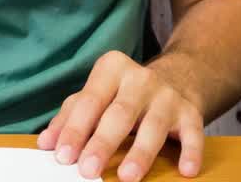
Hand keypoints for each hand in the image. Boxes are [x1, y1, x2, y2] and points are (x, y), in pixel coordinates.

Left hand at [37, 50, 204, 181]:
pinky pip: (194, 133)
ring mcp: (168, 95)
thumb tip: (47, 143)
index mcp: (111, 69)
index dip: (74, 130)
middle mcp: (140, 79)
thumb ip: (70, 116)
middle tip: (87, 170)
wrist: (178, 77)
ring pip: (153, 126)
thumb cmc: (123, 92)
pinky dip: (190, 152)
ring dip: (140, 153)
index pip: (88, 102)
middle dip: (102, 143)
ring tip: (126, 176)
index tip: (63, 155)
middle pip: (119, 114)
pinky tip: (186, 170)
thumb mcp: (96, 95)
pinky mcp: (192, 112)